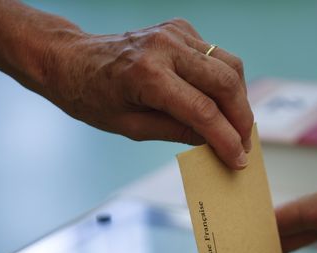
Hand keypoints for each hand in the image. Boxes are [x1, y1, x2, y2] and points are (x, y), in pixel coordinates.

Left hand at [43, 18, 252, 168]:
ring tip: (237, 125)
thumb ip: (178, 132)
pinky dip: (225, 80)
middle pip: (225, 82)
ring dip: (239, 98)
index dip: (227, 139)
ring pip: (229, 65)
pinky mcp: (181, 29)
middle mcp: (165, 47)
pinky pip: (217, 55)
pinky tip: (218, 100)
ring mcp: (175, 33)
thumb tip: (216, 142)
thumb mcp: (132, 127)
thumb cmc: (92, 96)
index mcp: (147, 75)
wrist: (72, 59)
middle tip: (245, 144)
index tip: (239, 159)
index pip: (203, 111)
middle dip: (242, 118)